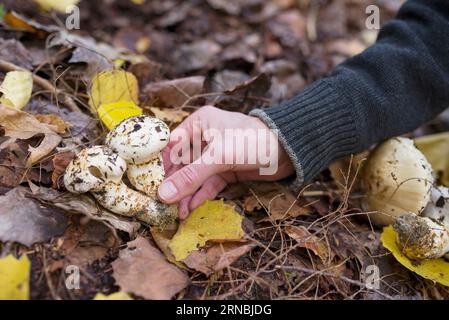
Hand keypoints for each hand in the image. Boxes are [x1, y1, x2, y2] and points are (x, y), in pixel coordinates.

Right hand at [157, 106, 294, 218]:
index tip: (147, 185)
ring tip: (177, 214)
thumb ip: (192, 176)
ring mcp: (215, 156)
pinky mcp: (226, 170)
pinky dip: (201, 196)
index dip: (159, 165)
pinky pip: (208, 184)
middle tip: (163, 205)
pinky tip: (191, 208)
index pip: (171, 145)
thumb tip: (164, 195)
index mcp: (199, 124)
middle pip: (181, 164)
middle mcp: (204, 138)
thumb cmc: (252, 141)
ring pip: (195, 177)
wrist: (288, 150)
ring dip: (186, 194)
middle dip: (174, 185)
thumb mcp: (219, 157)